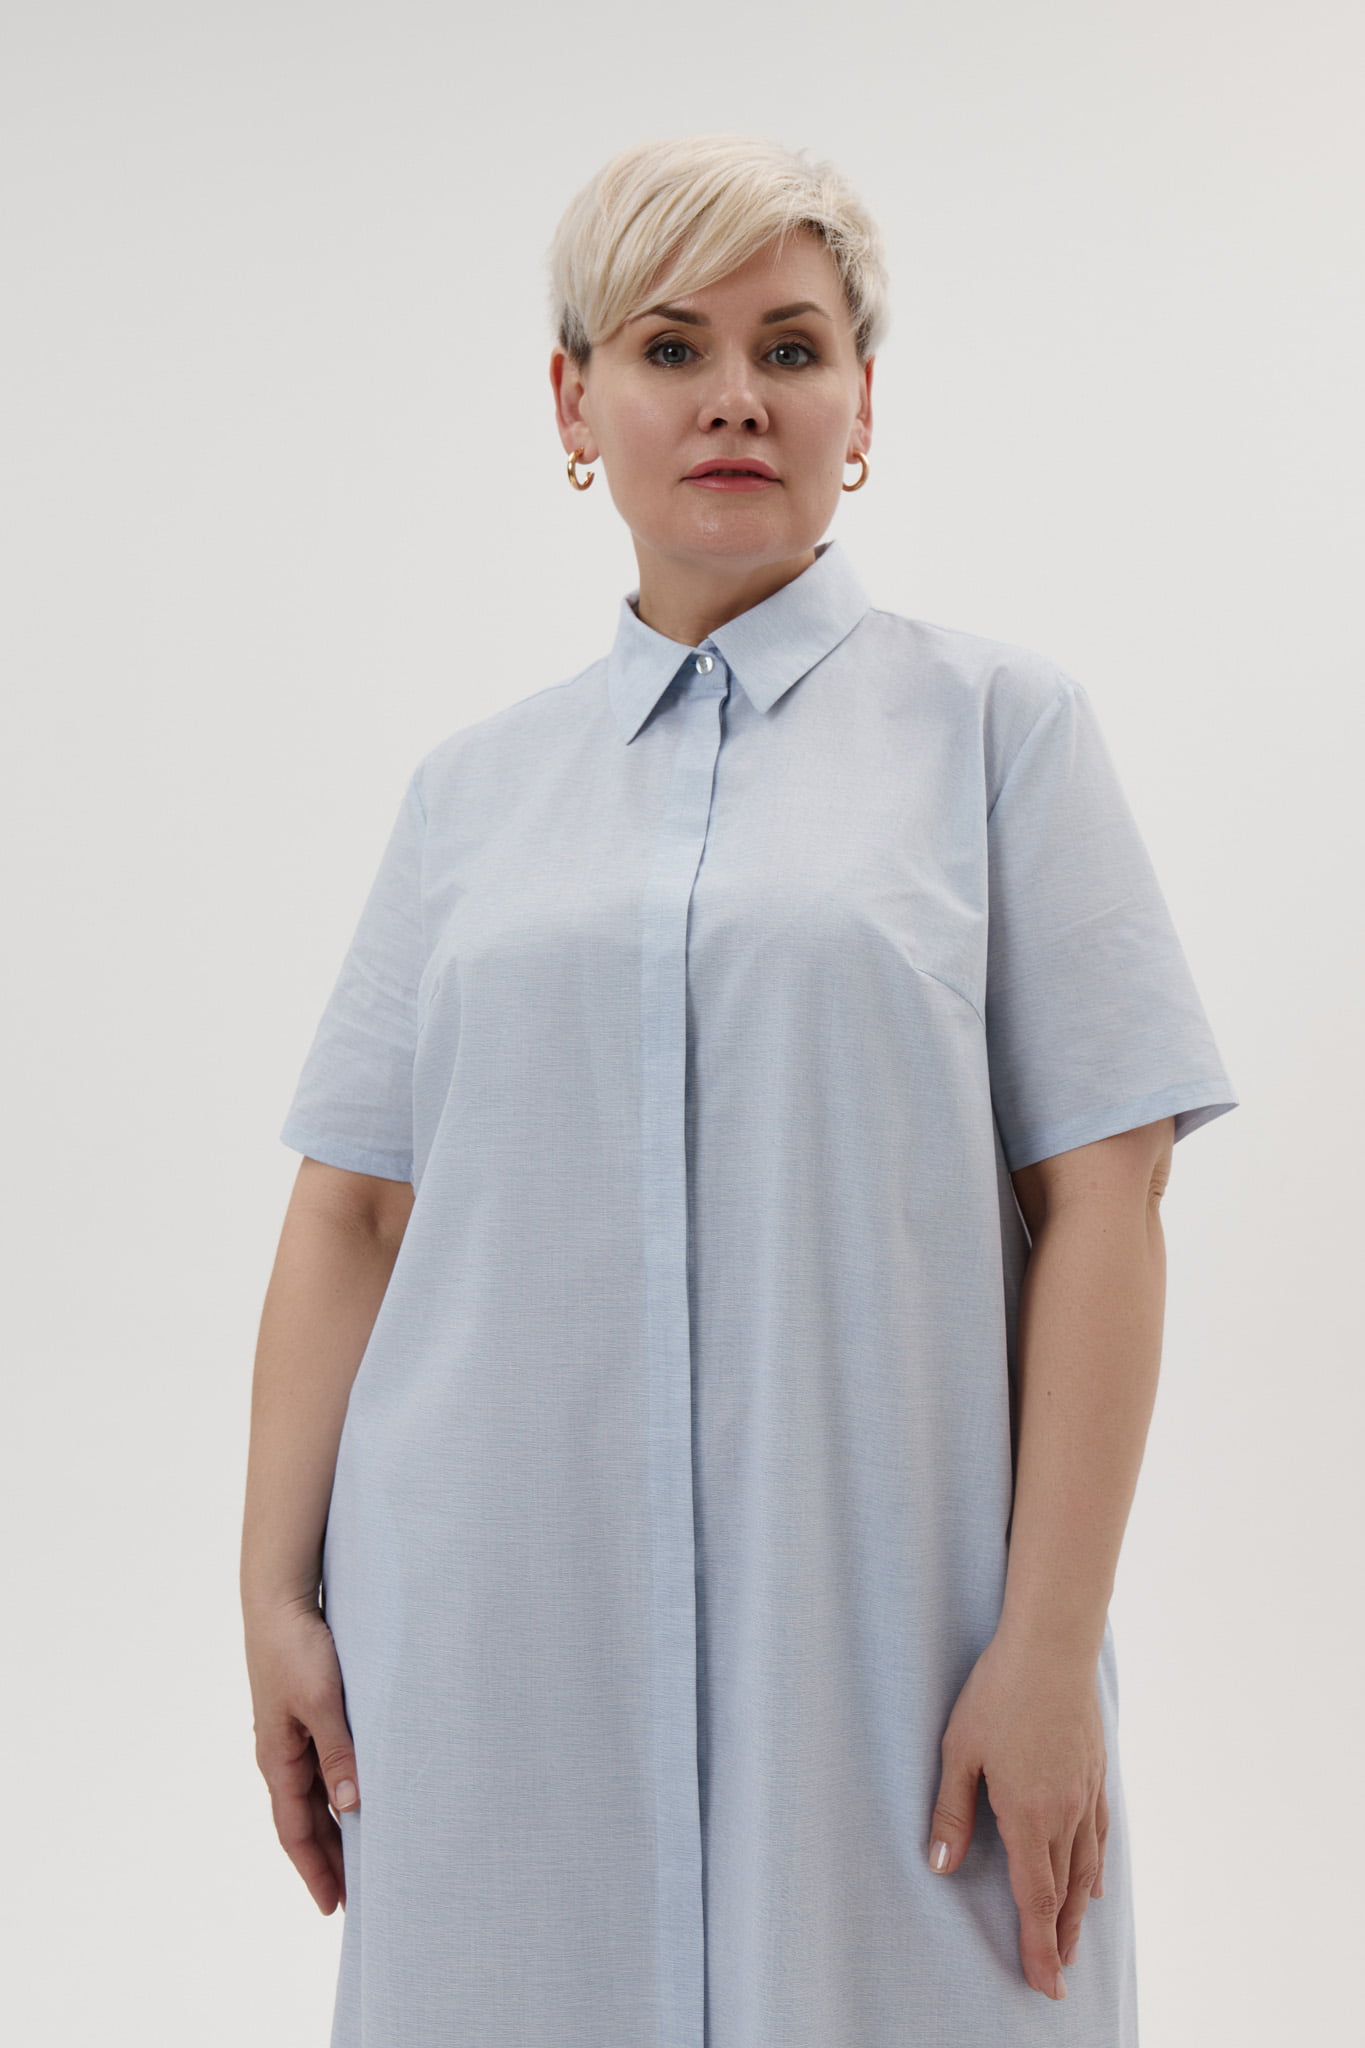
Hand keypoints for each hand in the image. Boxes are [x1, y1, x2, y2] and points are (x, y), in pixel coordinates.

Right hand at [243, 1594, 360, 1913]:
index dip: (315, 1869)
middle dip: (329, 1858)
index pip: (295, 1830)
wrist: (279, 1599)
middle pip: (305, 1819)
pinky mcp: (304, 1712)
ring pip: (314, 1794)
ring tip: (363, 1854)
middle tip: (357, 1894)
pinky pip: (320, 1765)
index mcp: (278, 1758)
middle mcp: (280, 1752)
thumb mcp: (323, 1703)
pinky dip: (337, 1789)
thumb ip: (338, 1753)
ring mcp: (290, 1733)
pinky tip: (357, 1793)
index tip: (335, 1907)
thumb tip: (352, 1807)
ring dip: (336, 1826)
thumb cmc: (298, 1648)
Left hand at [926, 1632, 1108, 1998]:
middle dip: (1057, 1940)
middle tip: (1055, 1979)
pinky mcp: (1095, 1774)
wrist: (1051, 1647)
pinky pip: (1099, 1836)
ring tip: (1071, 1943)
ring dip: (1077, 1913)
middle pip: (1063, 1893)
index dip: (1037, 1946)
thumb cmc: (997, 1692)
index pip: (1034, 1898)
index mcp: (1027, 1814)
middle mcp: (1063, 1813)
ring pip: (1085, 1869)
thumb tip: (939, 1867)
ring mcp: (1085, 1794)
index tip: (1043, 1983)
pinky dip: (1095, 1868)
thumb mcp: (958, 1750)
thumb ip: (951, 1812)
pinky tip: (1093, 1884)